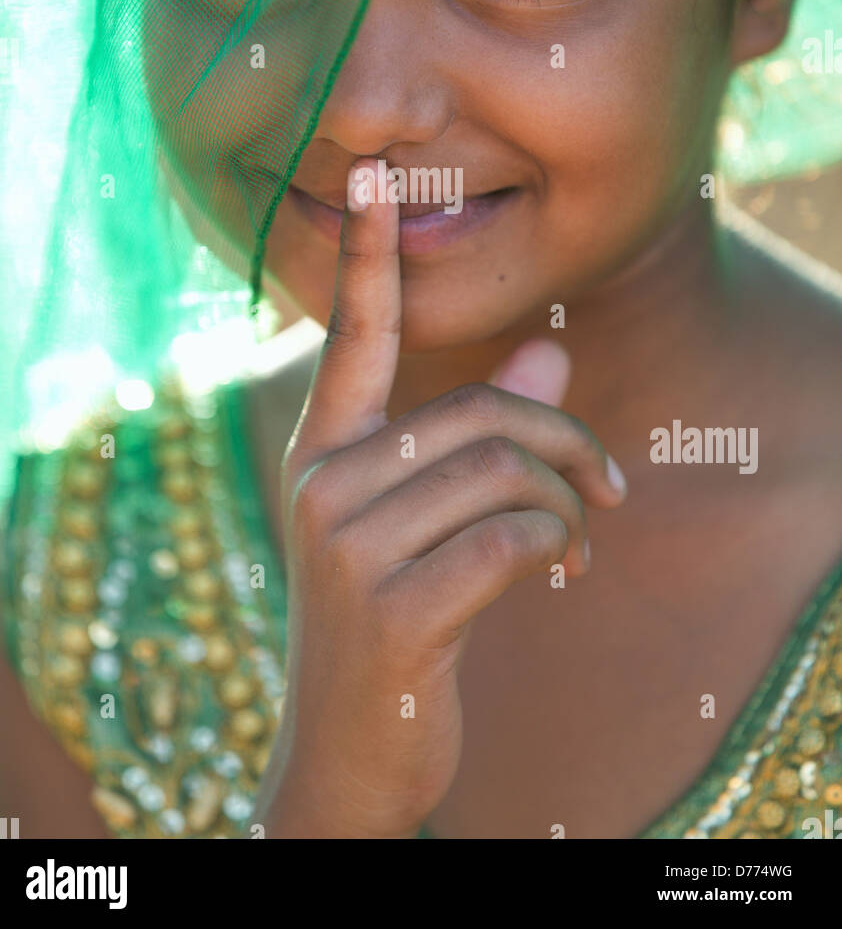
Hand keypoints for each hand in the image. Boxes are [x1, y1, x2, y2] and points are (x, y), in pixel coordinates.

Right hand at [255, 161, 626, 837]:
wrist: (350, 753)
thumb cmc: (397, 617)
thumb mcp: (427, 521)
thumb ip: (482, 434)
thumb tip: (552, 349)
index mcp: (324, 451)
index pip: (355, 337)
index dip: (368, 256)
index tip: (376, 177)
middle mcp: (321, 484)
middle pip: (482, 413)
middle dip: (567, 443)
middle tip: (607, 486)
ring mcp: (345, 547)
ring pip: (505, 472)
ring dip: (567, 506)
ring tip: (576, 540)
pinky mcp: (389, 610)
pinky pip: (513, 539)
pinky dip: (558, 548)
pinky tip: (558, 573)